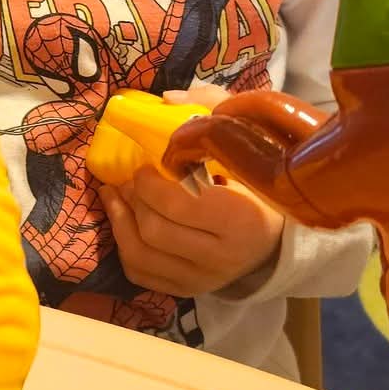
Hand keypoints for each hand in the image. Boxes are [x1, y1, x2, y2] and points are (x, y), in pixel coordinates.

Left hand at [98, 81, 282, 296]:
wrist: (275, 238)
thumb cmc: (259, 182)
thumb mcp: (246, 139)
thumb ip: (211, 110)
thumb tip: (167, 98)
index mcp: (243, 219)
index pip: (179, 204)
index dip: (150, 182)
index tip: (145, 165)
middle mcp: (223, 258)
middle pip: (155, 230)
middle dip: (132, 198)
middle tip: (128, 177)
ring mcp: (204, 280)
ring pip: (141, 255)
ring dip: (118, 220)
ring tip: (113, 194)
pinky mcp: (188, 291)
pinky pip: (141, 274)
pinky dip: (123, 245)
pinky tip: (122, 220)